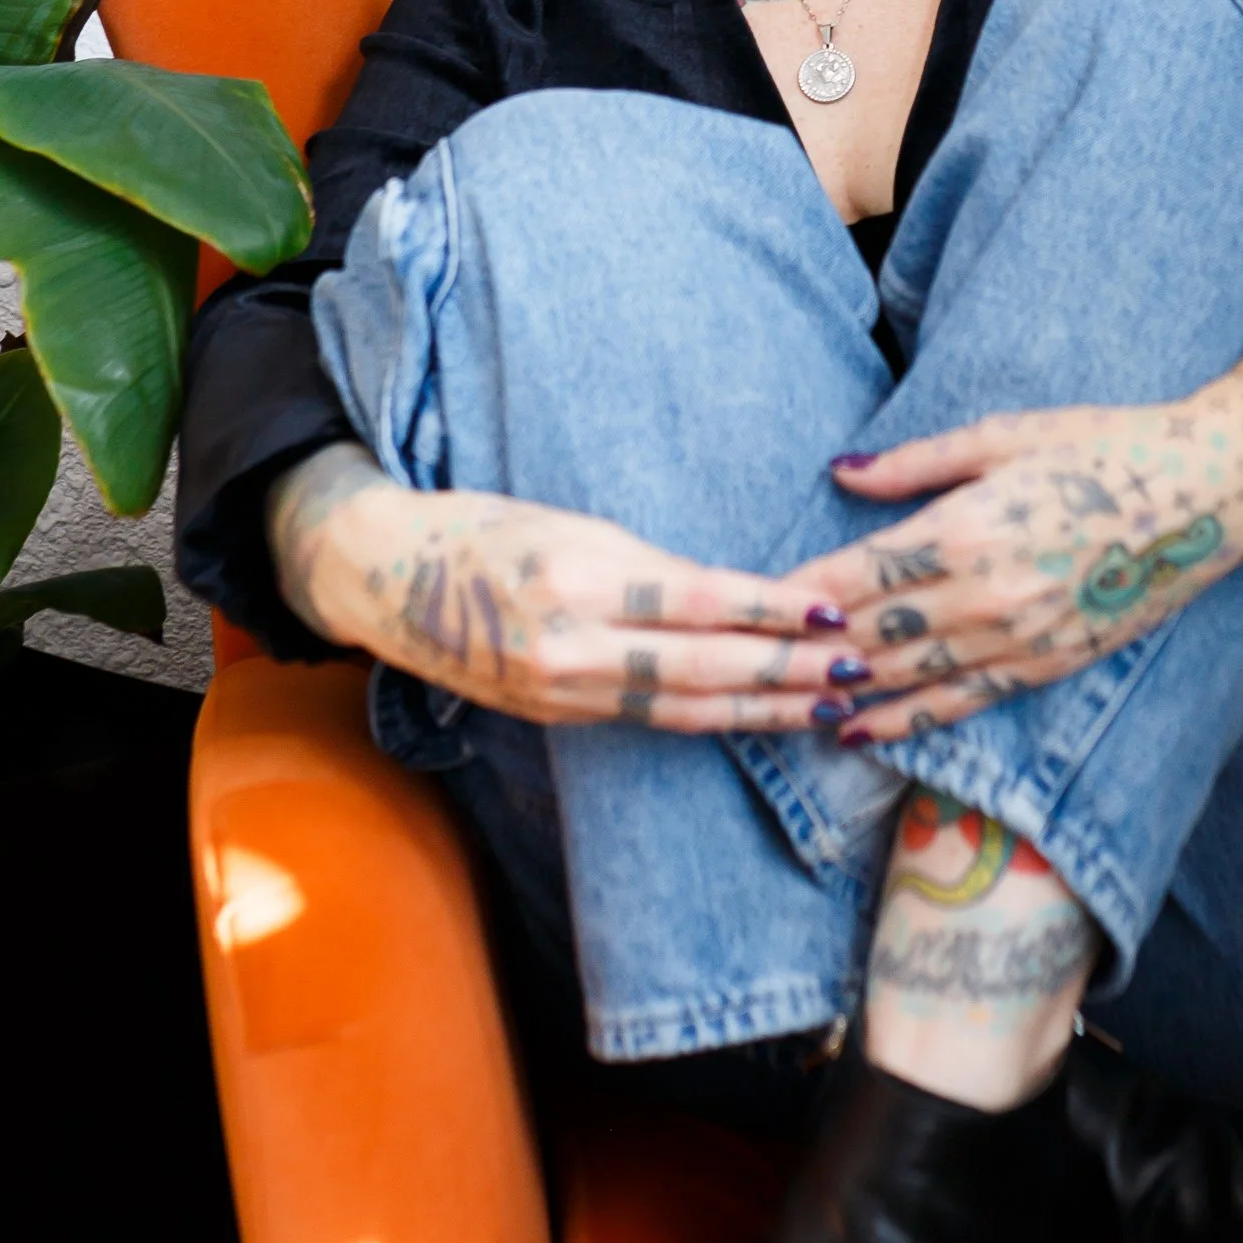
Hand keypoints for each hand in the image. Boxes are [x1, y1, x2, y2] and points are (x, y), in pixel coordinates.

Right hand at [266, 444, 864, 733]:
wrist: (384, 577)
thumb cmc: (485, 528)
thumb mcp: (568, 523)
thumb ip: (646, 566)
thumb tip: (736, 595)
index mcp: (575, 576)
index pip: (698, 600)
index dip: (772, 611)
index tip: (835, 610)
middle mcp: (568, 643)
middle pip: (701, 665)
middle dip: (786, 671)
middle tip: (857, 670)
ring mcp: (559, 690)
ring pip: (682, 706)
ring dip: (762, 708)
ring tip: (827, 705)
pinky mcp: (554, 716)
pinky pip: (649, 720)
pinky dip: (710, 718)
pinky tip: (757, 715)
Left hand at [779, 301, 1242, 744]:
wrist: (1207, 492)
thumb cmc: (1102, 444)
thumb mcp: (1003, 434)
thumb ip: (913, 462)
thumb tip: (837, 470)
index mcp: (965, 529)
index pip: (853, 575)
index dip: (794, 594)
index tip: (745, 601)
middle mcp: (985, 595)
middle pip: (867, 634)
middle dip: (804, 652)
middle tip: (745, 664)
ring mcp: (1018, 639)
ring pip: (905, 678)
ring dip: (840, 692)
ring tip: (781, 702)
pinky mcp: (1047, 664)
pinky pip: (961, 704)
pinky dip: (904, 721)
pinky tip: (859, 729)